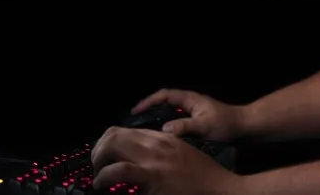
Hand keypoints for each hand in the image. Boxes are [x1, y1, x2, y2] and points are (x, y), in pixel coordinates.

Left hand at [91, 126, 241, 194]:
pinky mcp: (152, 177)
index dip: (108, 143)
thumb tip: (138, 159)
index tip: (104, 158)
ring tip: (98, 176)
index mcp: (163, 137)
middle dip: (98, 150)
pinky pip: (119, 170)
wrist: (222, 189)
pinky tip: (102, 184)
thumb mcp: (182, 156)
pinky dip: (104, 176)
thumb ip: (160, 152)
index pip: (125, 130)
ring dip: (98, 160)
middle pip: (114, 133)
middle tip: (97, 167)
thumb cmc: (204, 178)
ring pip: (112, 145)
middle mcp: (156, 143)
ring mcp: (153, 159)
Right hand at [132, 89, 242, 139]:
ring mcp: (192, 111)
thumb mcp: (205, 126)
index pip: (164, 95)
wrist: (244, 127)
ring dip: (157, 116)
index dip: (149, 101)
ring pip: (169, 111)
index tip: (136, 110)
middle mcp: (189, 102)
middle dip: (149, 108)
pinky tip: (162, 136)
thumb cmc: (226, 124)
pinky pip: (175, 120)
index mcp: (189, 99)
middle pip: (164, 101)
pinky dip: (166, 125)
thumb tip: (164, 129)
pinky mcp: (195, 120)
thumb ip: (185, 126)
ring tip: (144, 128)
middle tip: (135, 119)